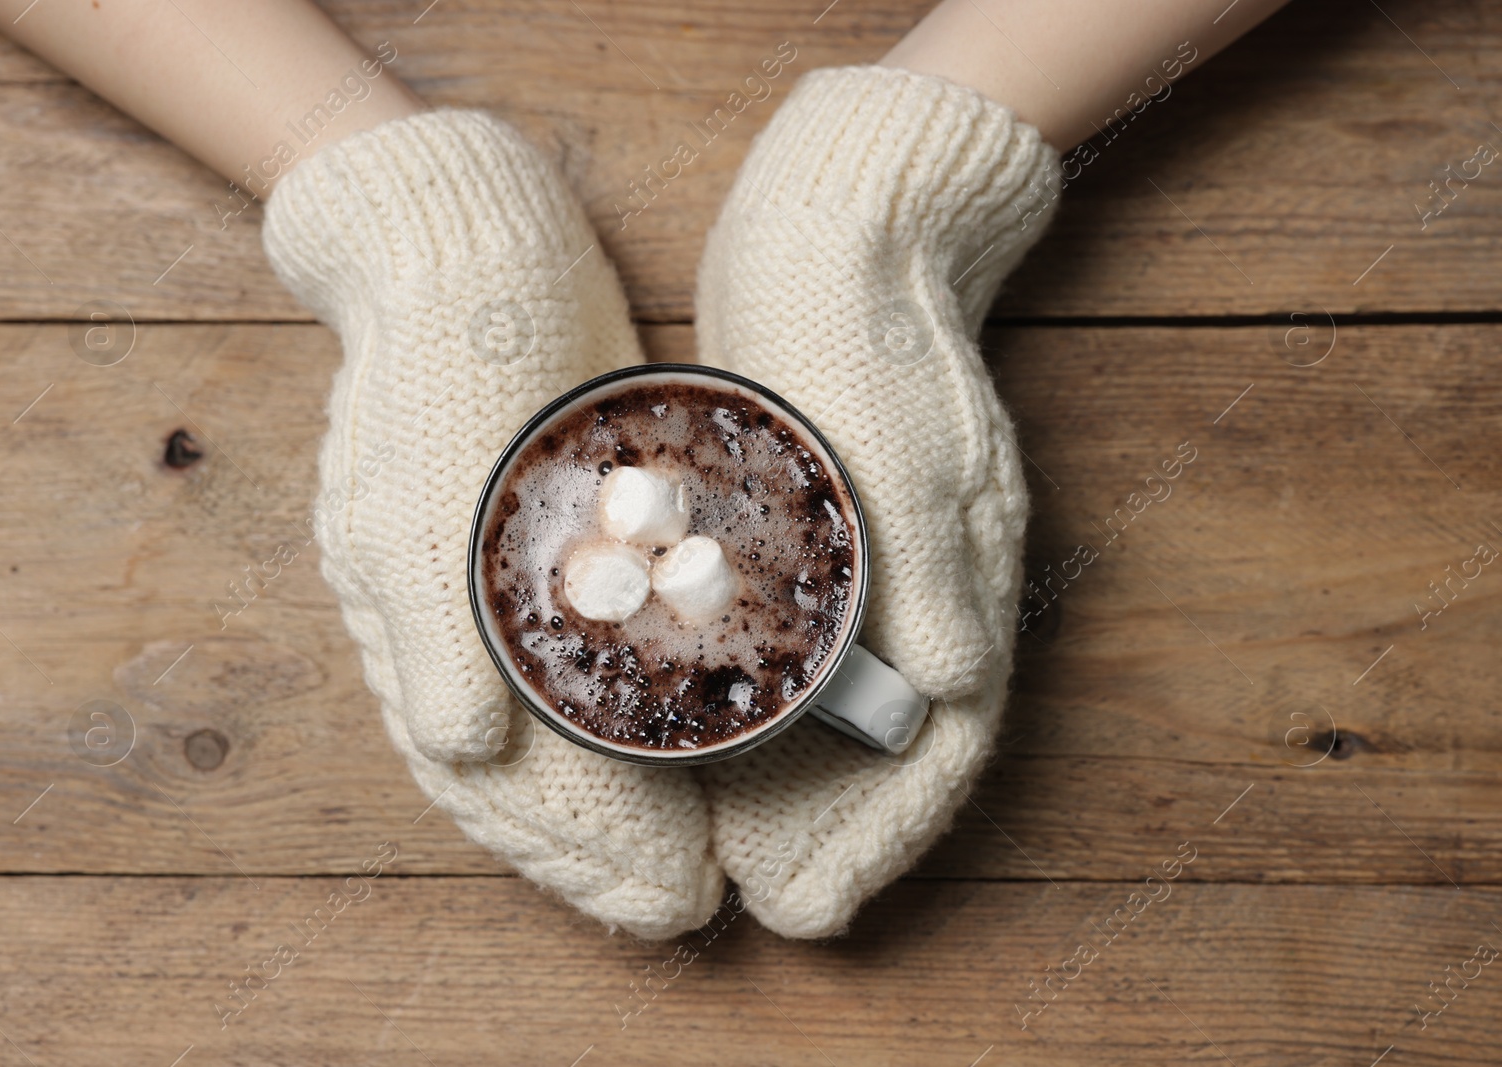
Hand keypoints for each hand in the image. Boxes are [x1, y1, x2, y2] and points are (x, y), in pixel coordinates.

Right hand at [264, 111, 722, 938]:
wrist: (464, 251)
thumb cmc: (439, 360)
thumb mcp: (419, 487)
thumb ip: (429, 622)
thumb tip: (461, 747)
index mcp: (418, 627)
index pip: (490, 780)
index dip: (571, 850)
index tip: (658, 898)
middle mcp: (454, 629)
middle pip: (523, 779)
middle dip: (598, 853)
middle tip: (682, 909)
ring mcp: (499, 595)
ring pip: (553, 740)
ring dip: (612, 813)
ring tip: (684, 869)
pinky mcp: (548, 553)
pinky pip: (584, 669)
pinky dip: (627, 729)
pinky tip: (681, 759)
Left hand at [694, 66, 1058, 936]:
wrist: (844, 212)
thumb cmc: (864, 319)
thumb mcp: (903, 436)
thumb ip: (937, 565)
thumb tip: (962, 685)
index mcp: (958, 571)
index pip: (943, 739)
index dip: (887, 833)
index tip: (827, 905)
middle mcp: (929, 582)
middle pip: (901, 743)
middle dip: (848, 835)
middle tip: (788, 909)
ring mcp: (883, 558)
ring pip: (859, 708)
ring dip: (817, 790)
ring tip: (761, 859)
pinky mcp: (832, 527)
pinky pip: (819, 651)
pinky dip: (787, 715)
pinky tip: (736, 742)